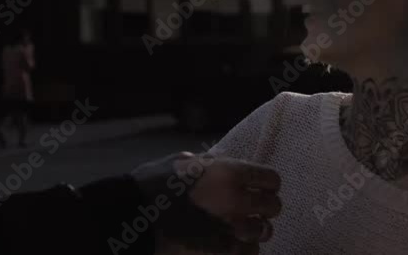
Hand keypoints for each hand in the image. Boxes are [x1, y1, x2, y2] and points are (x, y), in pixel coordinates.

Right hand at [132, 152, 280, 253]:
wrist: (134, 216)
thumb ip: (209, 163)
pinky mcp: (223, 251)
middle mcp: (236, 200)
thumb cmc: (153, 184)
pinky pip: (249, 251)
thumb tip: (223, 162)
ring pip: (263, 231)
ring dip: (255, 229)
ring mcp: (230, 229)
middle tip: (254, 208)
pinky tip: (233, 242)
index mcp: (227, 173)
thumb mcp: (181, 161)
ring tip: (243, 228)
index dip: (266, 182)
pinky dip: (245, 248)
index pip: (270, 178)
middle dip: (265, 207)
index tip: (260, 186)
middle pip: (273, 206)